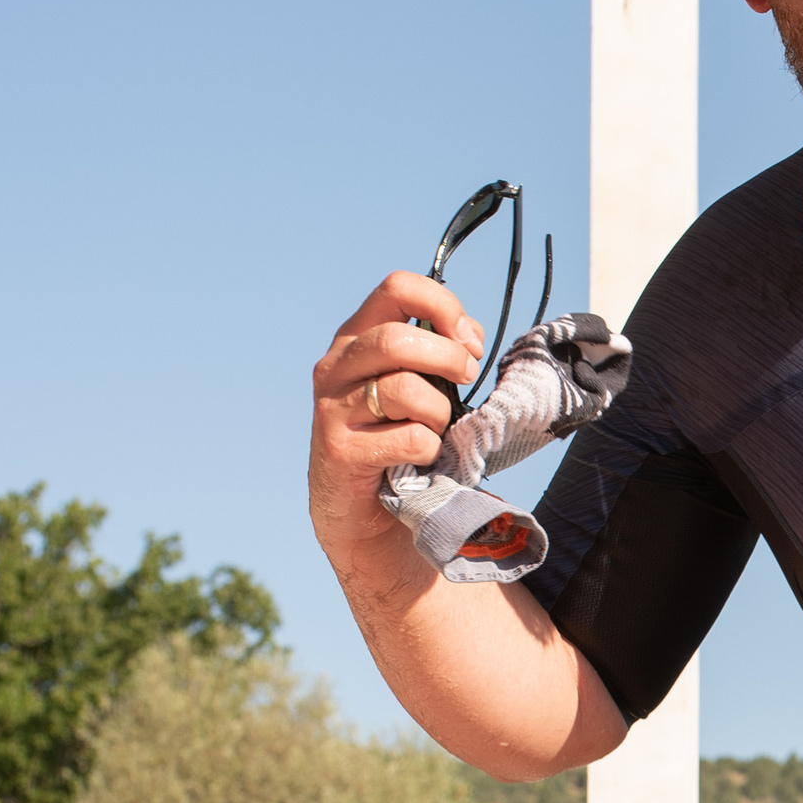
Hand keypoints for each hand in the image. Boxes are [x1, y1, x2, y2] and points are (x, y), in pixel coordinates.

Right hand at [309, 271, 482, 567]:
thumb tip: (468, 337)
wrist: (364, 515)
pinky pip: (409, 439)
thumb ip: (439, 353)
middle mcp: (337, 366)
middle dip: (449, 359)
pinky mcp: (340, 452)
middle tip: (465, 381)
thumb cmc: (400, 442)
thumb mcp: (420, 385)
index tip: (468, 341)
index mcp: (358, 337)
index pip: (397, 287)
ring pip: (405, 389)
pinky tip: (420, 459)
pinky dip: (430, 450)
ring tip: (435, 430)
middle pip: (398, 339)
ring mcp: (334, 409)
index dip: (443, 306)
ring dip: (439, 413)